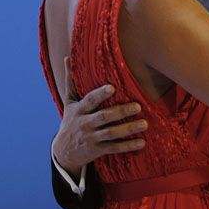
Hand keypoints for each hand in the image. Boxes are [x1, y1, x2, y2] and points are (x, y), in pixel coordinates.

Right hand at [53, 57, 146, 178]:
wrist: (63, 151)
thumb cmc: (71, 120)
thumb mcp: (69, 102)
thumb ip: (71, 81)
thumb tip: (67, 57)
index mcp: (79, 110)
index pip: (90, 100)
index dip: (100, 94)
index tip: (112, 87)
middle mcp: (85, 124)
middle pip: (103, 117)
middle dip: (121, 112)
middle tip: (138, 106)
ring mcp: (92, 138)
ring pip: (111, 134)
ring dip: (128, 129)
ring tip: (145, 124)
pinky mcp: (98, 150)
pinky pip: (114, 148)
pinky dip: (128, 146)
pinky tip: (142, 142)